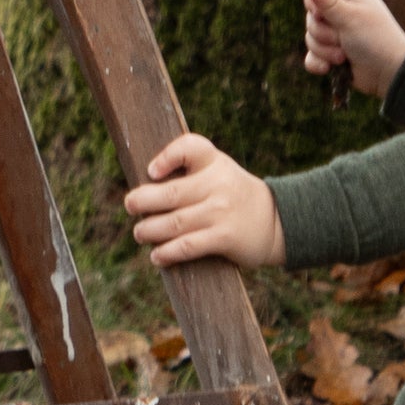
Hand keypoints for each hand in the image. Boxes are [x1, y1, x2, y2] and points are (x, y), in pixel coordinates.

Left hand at [124, 134, 284, 268]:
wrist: (275, 220)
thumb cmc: (232, 194)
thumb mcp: (218, 170)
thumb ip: (187, 172)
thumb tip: (142, 191)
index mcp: (214, 162)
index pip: (189, 148)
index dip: (166, 156)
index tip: (152, 171)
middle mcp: (217, 184)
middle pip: (171, 193)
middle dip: (143, 201)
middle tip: (130, 206)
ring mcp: (221, 211)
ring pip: (175, 222)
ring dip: (149, 230)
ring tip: (140, 233)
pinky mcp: (225, 237)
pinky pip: (188, 245)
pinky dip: (168, 252)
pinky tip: (157, 256)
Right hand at [304, 0, 404, 98]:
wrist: (389, 73)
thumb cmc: (376, 39)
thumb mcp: (352, 17)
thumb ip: (330, 2)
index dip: (314, 1)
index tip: (320, 13)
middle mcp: (340, 13)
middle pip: (311, 16)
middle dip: (324, 32)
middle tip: (342, 39)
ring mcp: (334, 35)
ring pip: (310, 38)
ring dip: (325, 50)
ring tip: (343, 56)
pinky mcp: (330, 55)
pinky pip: (311, 57)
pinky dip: (318, 63)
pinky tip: (329, 68)